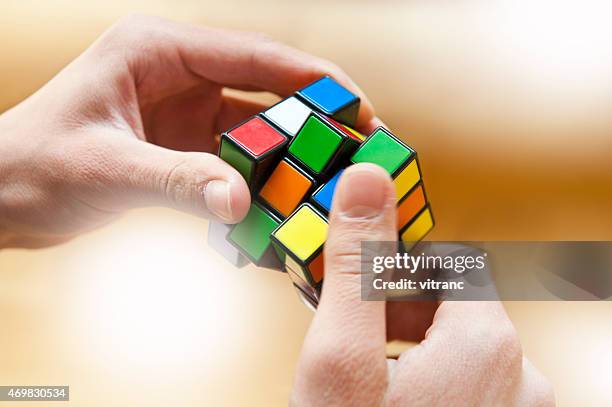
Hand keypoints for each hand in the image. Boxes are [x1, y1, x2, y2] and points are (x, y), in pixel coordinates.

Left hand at [0, 14, 377, 247]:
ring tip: (333, 177)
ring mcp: (184, 112)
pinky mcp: (184, 146)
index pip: (252, 55)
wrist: (1, 198)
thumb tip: (240, 203)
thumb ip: (175, 181)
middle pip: (265, 90)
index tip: (357, 103)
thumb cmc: (33, 167)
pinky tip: (287, 199)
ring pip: (257, 128)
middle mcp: (178, 75)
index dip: (312, 78)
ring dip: (293, 152)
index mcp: (158, 51)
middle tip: (360, 146)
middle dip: (315, 117)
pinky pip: (237, 160)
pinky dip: (263, 179)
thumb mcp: (105, 169)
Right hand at [291, 164, 554, 405]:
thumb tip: (366, 180)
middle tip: (347, 331)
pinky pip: (469, 380)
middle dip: (396, 308)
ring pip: (458, 345)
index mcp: (487, 343)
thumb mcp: (341, 356)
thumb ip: (356, 267)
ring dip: (410, 342)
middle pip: (453, 304)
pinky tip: (390, 394)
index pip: (448, 261)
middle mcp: (521, 374)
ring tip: (363, 367)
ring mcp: (515, 406)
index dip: (394, 264)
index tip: (357, 274)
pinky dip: (430, 376)